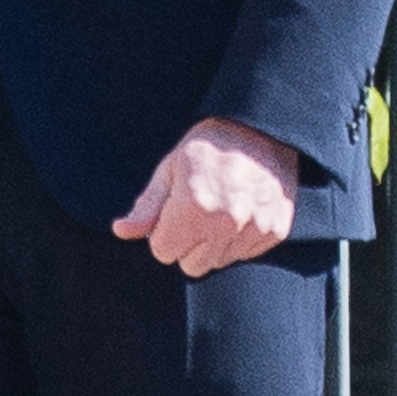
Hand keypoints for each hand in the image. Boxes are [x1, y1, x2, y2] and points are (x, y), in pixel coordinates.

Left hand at [112, 118, 296, 276]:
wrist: (262, 130)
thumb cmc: (208, 148)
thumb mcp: (170, 169)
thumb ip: (147, 206)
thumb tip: (121, 231)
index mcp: (192, 208)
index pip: (163, 252)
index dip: (164, 232)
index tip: (175, 213)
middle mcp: (225, 223)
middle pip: (191, 265)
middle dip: (188, 244)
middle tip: (198, 212)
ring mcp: (254, 229)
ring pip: (219, 262)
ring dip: (215, 244)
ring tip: (222, 209)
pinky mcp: (275, 231)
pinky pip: (245, 254)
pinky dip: (240, 239)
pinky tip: (242, 211)